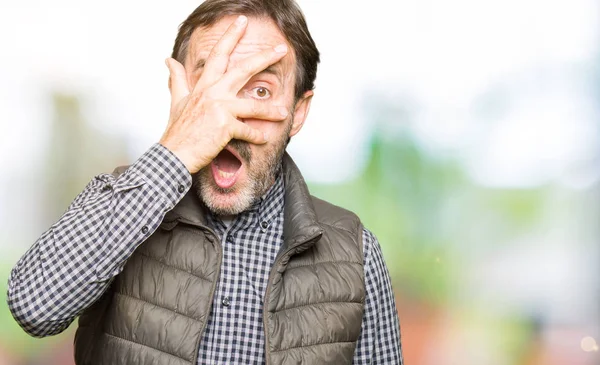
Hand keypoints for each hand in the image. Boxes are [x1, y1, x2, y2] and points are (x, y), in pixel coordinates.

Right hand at [159, 15, 288, 173]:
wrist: (174, 154)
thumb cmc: (178, 130)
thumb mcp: (177, 101)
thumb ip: (177, 79)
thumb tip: (169, 60)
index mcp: (204, 86)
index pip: (219, 55)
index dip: (231, 36)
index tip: (242, 22)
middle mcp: (213, 93)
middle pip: (244, 69)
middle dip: (265, 57)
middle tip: (282, 48)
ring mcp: (220, 109)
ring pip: (253, 106)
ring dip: (271, 110)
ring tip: (284, 112)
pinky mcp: (225, 127)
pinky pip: (248, 130)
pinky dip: (257, 136)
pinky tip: (263, 138)